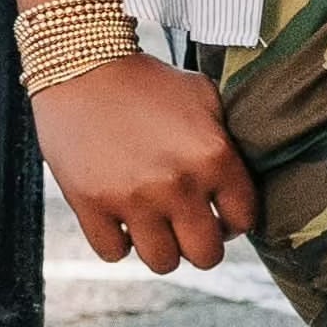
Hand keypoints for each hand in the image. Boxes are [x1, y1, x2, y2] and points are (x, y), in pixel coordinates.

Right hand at [33, 55, 259, 272]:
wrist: (83, 63)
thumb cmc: (148, 81)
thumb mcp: (203, 97)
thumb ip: (228, 141)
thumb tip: (243, 181)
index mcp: (213, 157)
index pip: (243, 220)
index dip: (233, 220)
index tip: (219, 213)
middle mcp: (178, 185)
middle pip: (206, 256)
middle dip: (201, 243)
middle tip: (188, 225)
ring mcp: (133, 199)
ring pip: (163, 262)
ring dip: (161, 247)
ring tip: (155, 224)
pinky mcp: (92, 205)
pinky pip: (114, 252)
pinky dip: (118, 241)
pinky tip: (120, 217)